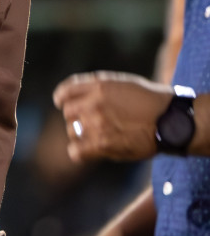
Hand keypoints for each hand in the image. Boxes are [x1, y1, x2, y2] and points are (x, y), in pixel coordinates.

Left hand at [53, 72, 172, 161]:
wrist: (171, 120)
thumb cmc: (151, 101)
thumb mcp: (122, 83)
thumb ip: (97, 87)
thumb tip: (76, 95)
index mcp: (98, 86)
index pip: (64, 92)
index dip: (62, 99)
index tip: (65, 104)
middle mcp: (94, 103)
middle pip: (68, 113)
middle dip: (76, 118)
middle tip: (92, 123)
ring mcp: (97, 124)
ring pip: (72, 131)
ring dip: (81, 134)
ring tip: (97, 136)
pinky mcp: (102, 144)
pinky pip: (76, 151)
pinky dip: (79, 152)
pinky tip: (88, 151)